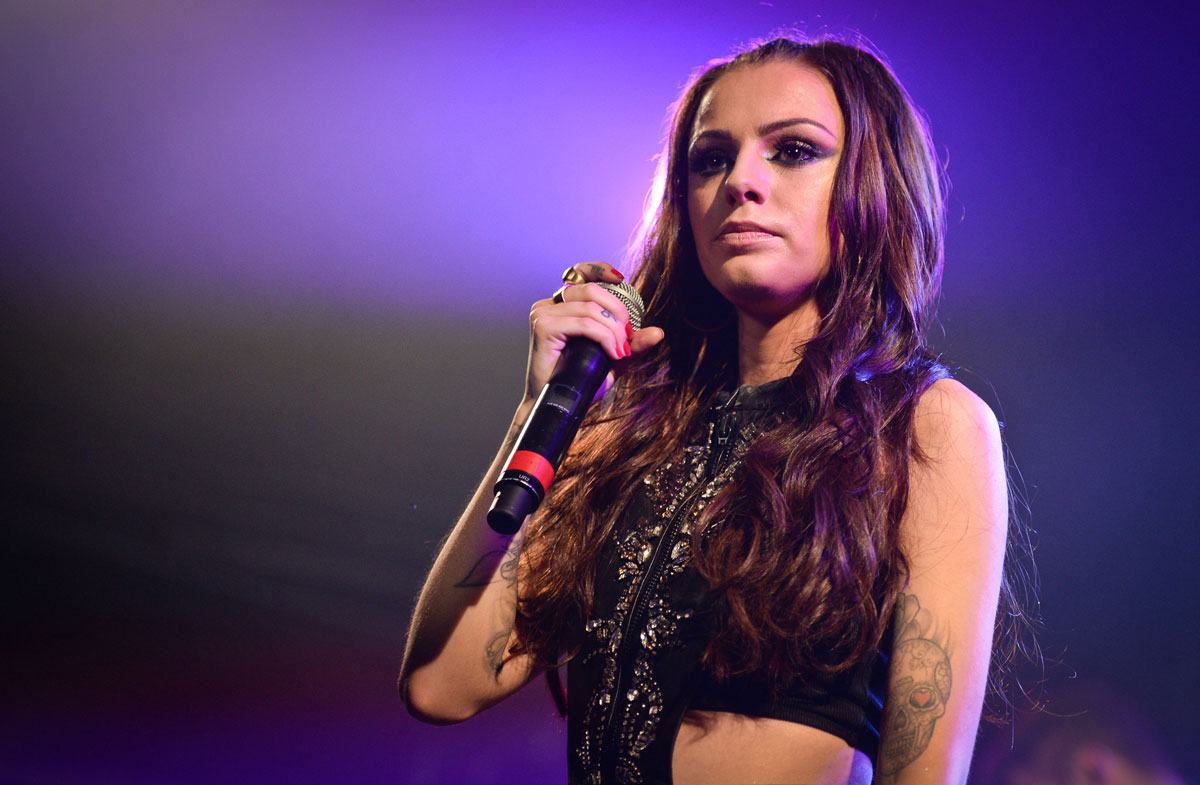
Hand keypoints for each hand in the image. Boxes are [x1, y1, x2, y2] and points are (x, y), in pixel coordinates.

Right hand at [523, 262, 664, 407]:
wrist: (559, 405)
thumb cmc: (580, 381)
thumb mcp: (612, 359)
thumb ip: (631, 344)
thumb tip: (658, 332)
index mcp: (561, 305)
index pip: (579, 272)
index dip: (600, 269)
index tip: (621, 279)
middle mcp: (549, 305)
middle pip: (592, 290)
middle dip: (618, 312)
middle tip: (627, 338)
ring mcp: (544, 314)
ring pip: (591, 308)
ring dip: (614, 330)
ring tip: (620, 352)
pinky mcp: (544, 327)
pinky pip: (585, 323)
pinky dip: (604, 337)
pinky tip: (613, 353)